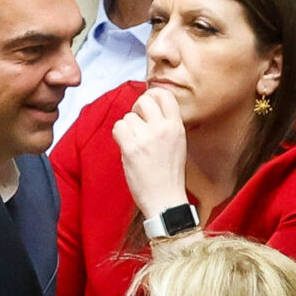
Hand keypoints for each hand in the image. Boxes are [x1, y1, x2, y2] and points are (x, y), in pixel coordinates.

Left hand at [112, 88, 188, 218]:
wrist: (165, 200)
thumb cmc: (169, 175)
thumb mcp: (177, 144)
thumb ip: (165, 124)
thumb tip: (147, 109)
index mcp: (177, 127)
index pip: (165, 95)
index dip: (152, 95)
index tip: (147, 105)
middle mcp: (163, 129)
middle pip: (144, 100)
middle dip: (136, 109)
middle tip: (137, 123)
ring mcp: (147, 138)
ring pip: (128, 117)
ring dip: (127, 128)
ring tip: (134, 144)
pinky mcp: (132, 148)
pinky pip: (118, 128)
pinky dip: (119, 136)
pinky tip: (126, 147)